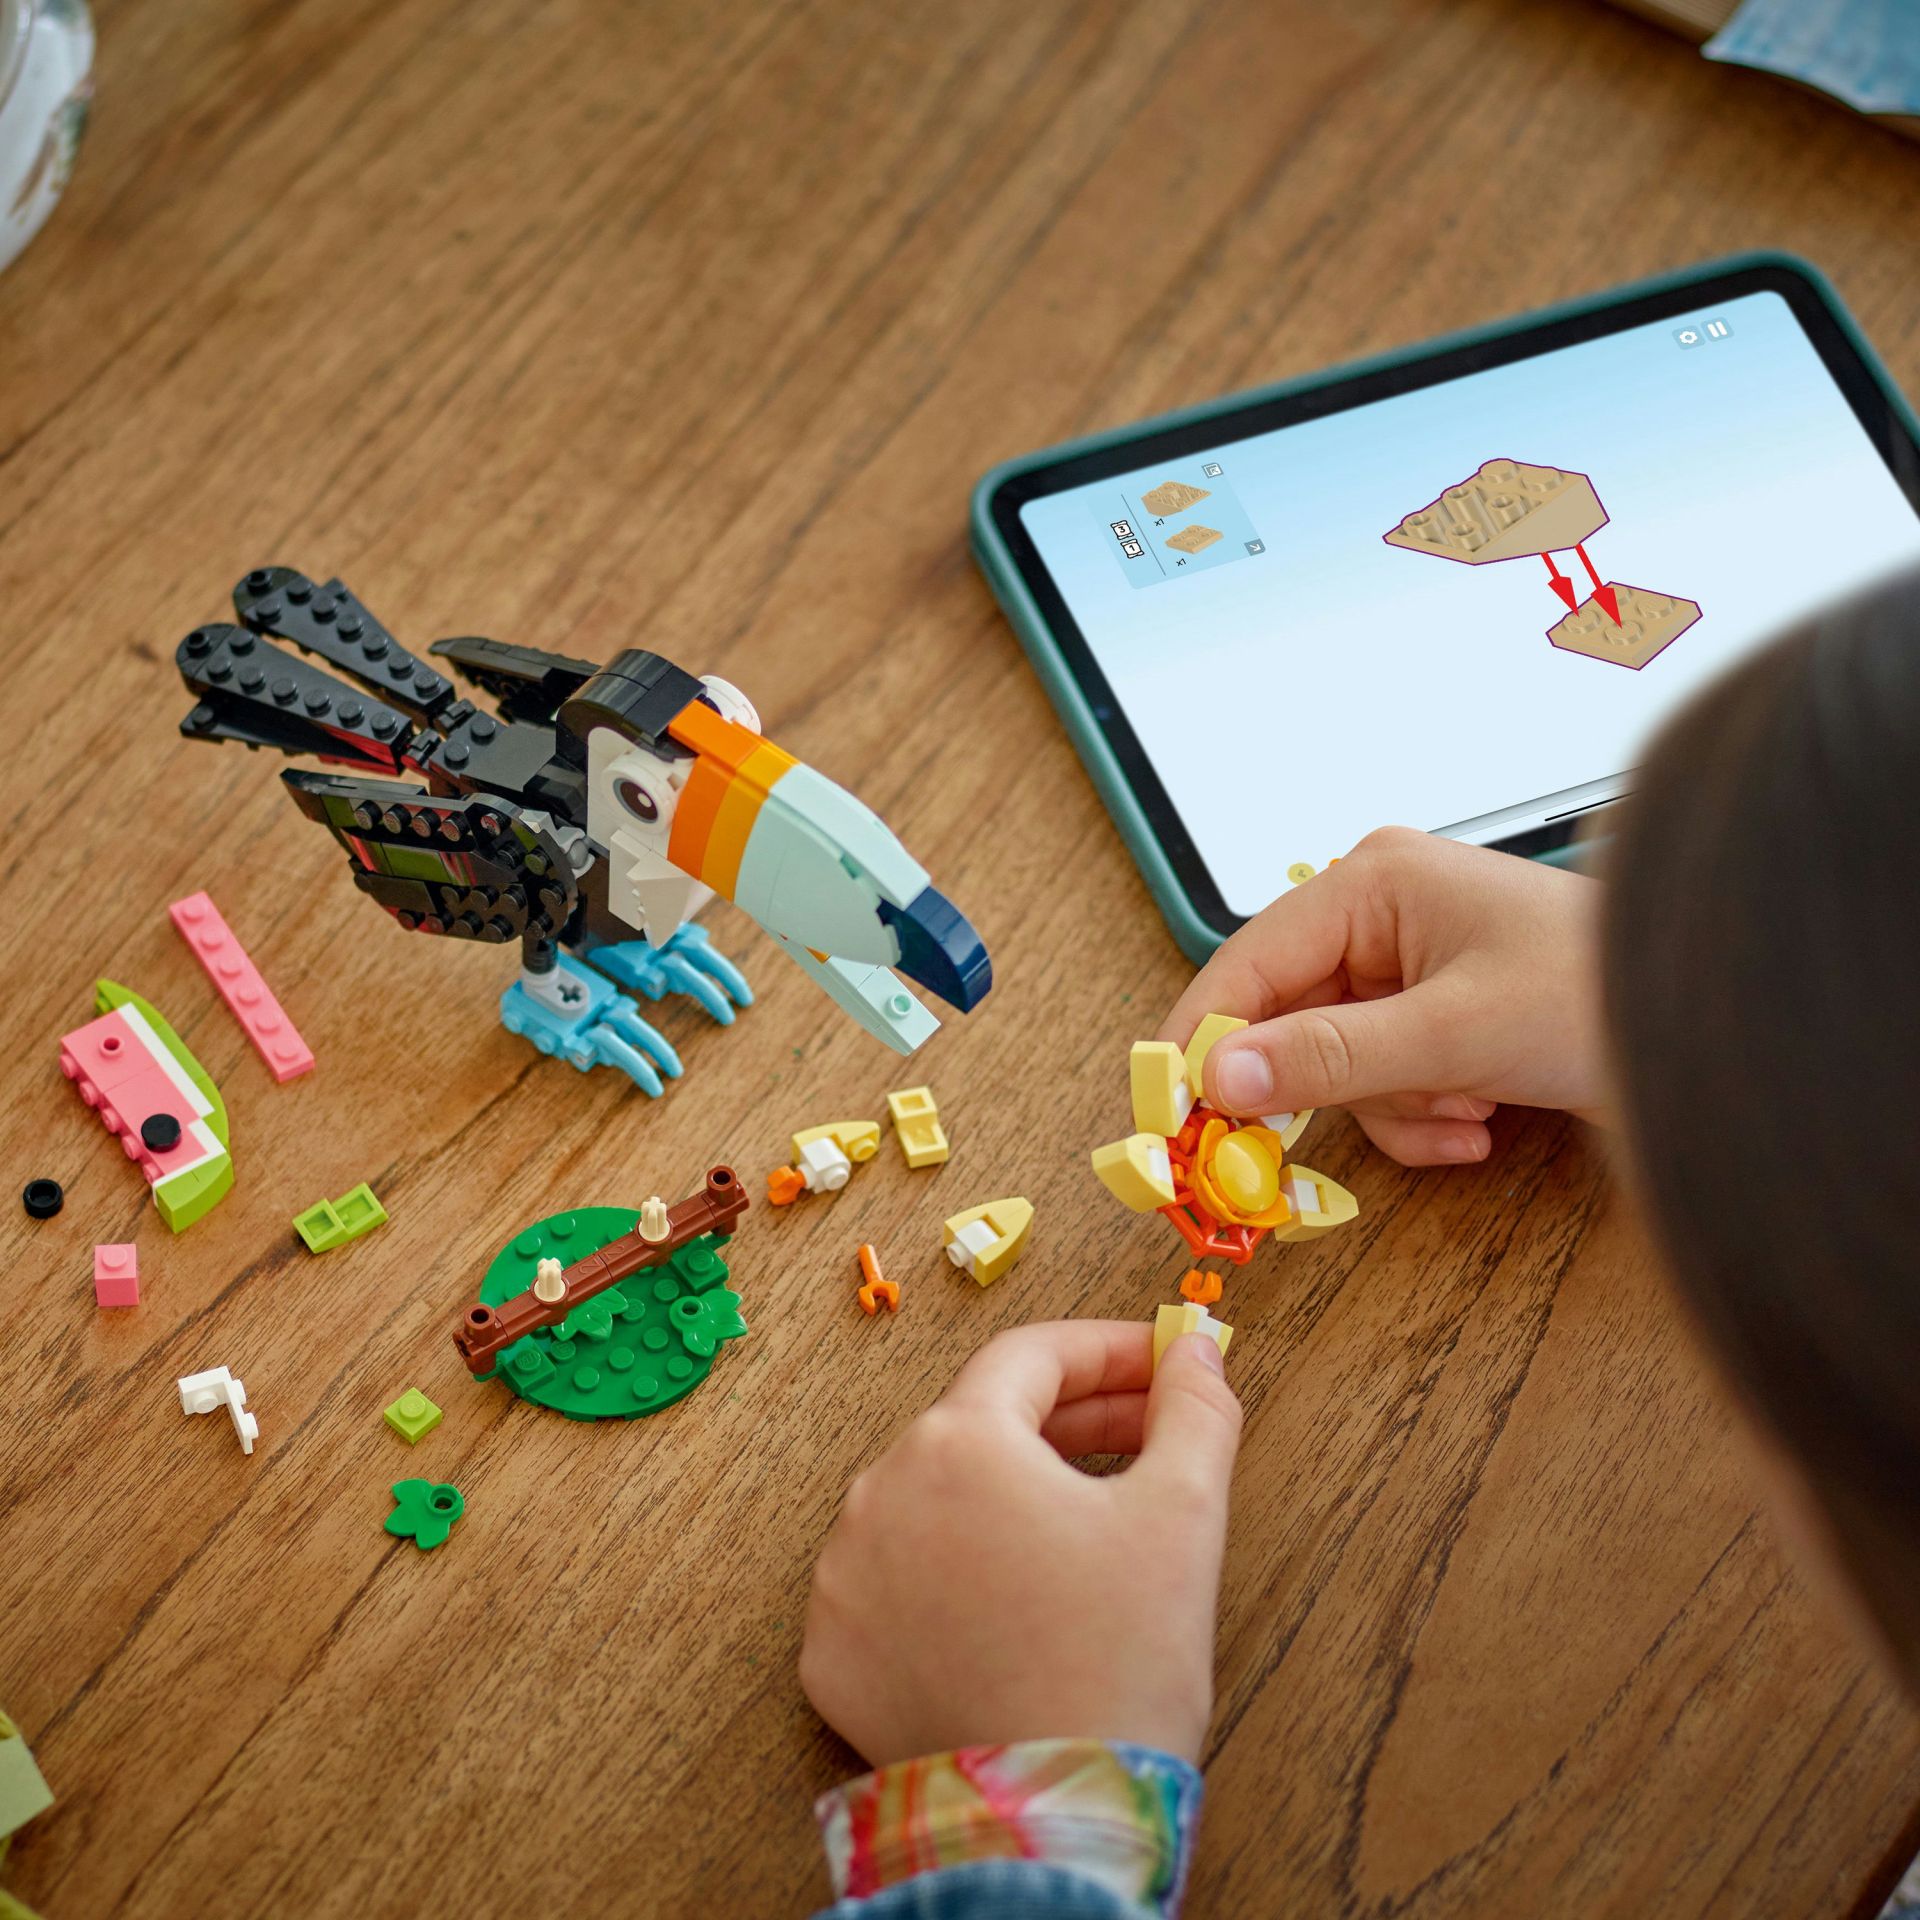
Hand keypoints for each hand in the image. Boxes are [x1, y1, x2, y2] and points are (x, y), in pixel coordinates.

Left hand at [800, 1321, 1242, 1766]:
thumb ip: (1194, 1410)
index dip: (1109, 1350)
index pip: (1033, 1356)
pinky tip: (1021, 1592)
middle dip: (1075, 1420)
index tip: (1164, 1362)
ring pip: (938, 1499)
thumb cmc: (1118, 1665)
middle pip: (984, 1423)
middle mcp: (879, 1491)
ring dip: (1012, 1493)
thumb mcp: (1182, 1516)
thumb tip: (1197, 1351)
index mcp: (957, 1442)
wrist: (1051, 1823)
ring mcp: (844, 1575)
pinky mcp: (832, 1652)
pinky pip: (900, 1579)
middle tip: (1151, 1435)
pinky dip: (958, 1569)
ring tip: (1090, 1520)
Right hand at [1162, 827, 1604, 1165]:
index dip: (1201, 1039)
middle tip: (1272, 1163)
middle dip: (1322, 1087)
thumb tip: (1221, 1078)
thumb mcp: (1453, 1032)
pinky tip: (1483, 1118)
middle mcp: (1381, 917)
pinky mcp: (1436, 1018)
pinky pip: (1382, 1082)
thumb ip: (1329, 1056)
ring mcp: (1408, 970)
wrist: (1716, 1028)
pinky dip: (1422, 1116)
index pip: (1247, 964)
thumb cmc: (1601, 993)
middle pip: (1287, 1020)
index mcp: (1373, 883)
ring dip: (1391, 1107)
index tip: (1166, 1111)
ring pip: (1335, 1064)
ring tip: (1464, 1109)